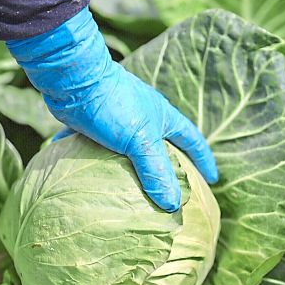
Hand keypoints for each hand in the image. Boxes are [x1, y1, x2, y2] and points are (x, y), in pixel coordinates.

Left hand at [6, 8, 217, 211]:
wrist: (73, 80)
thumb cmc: (112, 105)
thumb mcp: (140, 140)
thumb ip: (156, 171)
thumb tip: (173, 204)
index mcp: (162, 117)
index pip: (193, 141)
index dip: (204, 160)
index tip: (211, 180)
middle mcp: (144, 117)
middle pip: (163, 147)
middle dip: (169, 168)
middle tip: (174, 192)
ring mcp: (119, 121)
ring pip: (131, 151)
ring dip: (134, 170)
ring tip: (137, 195)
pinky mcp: (95, 126)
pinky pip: (101, 150)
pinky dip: (101, 165)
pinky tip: (96, 184)